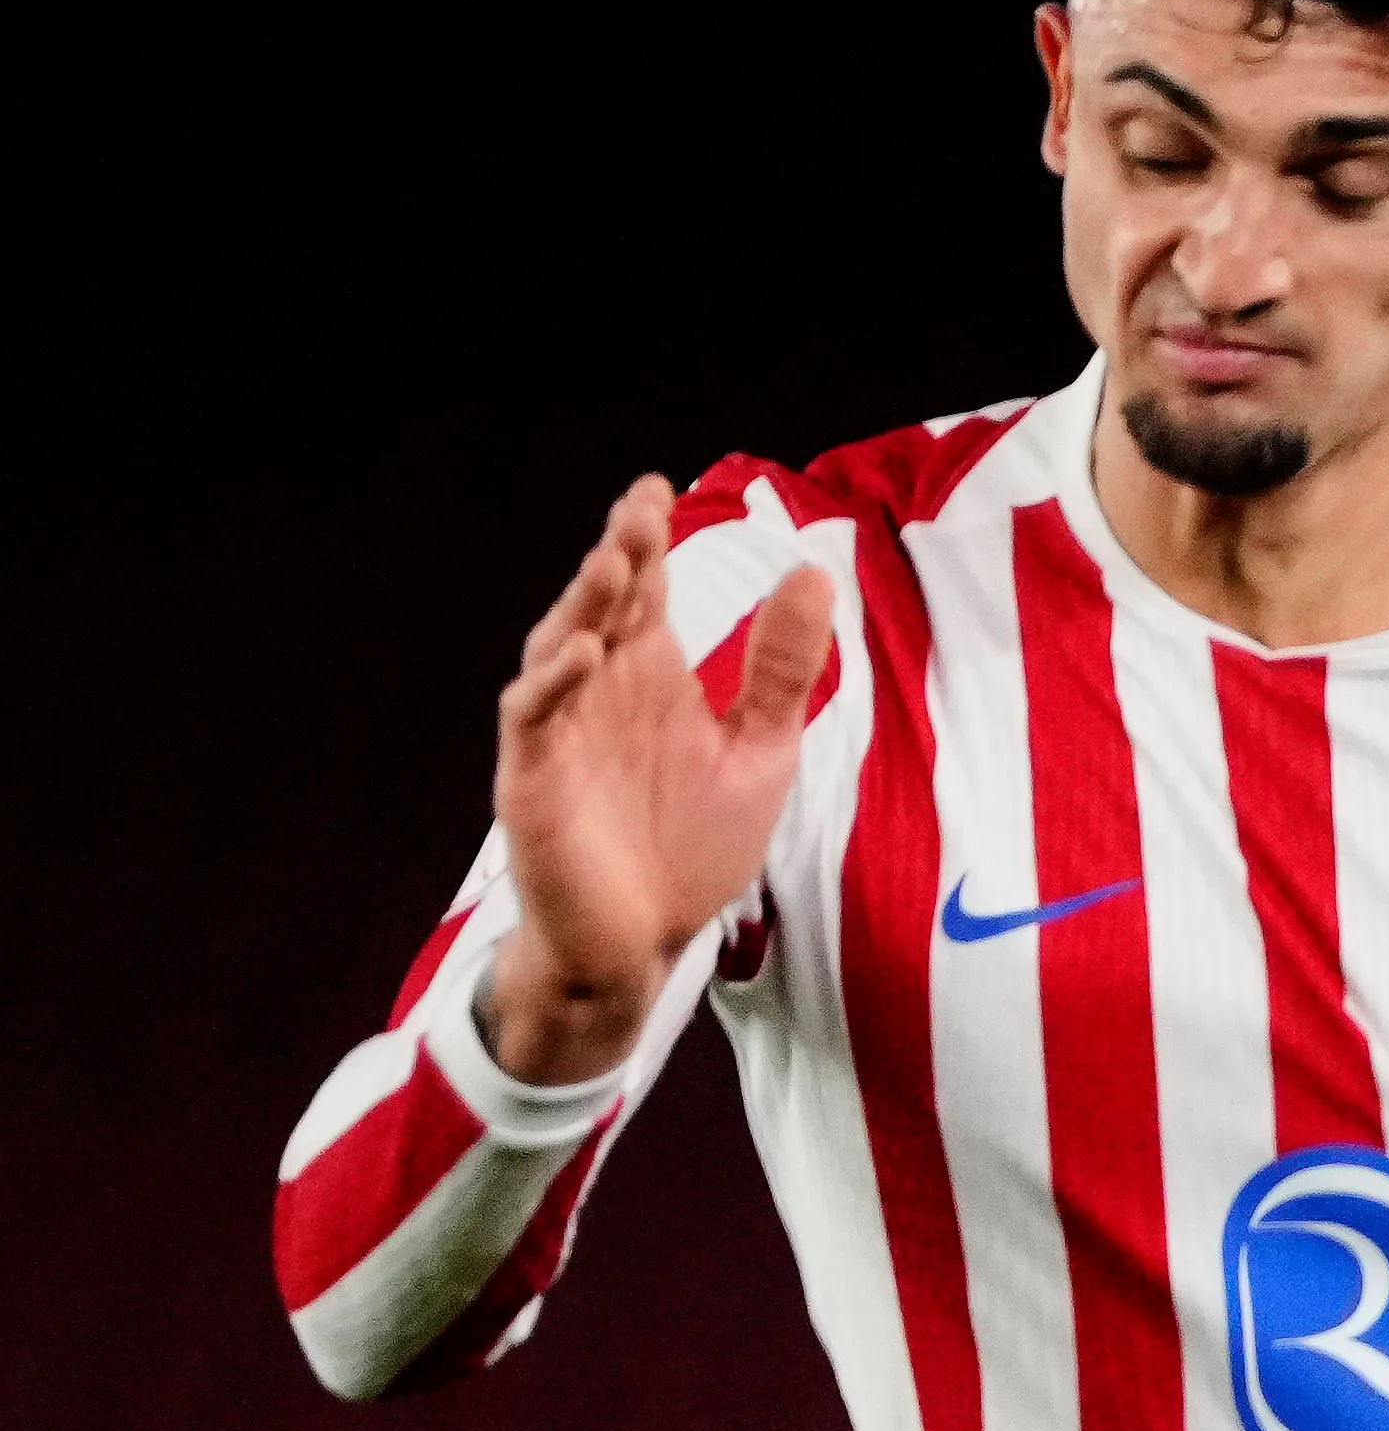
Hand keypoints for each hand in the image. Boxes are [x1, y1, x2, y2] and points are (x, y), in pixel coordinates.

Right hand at [482, 477, 833, 1087]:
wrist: (648, 943)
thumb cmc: (693, 846)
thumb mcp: (761, 749)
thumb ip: (782, 669)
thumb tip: (814, 571)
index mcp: (647, 679)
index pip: (644, 594)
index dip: (646, 540)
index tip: (658, 487)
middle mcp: (598, 693)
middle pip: (601, 609)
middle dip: (617, 558)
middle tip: (639, 509)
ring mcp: (560, 734)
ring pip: (558, 649)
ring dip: (583, 605)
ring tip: (616, 562)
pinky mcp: (533, 781)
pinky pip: (532, 718)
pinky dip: (551, 683)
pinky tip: (584, 652)